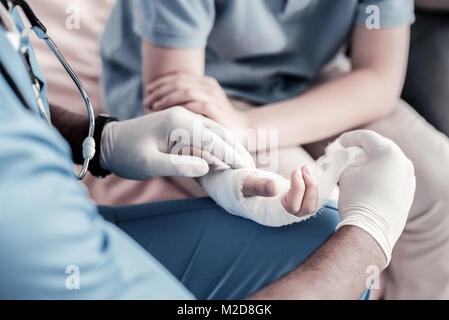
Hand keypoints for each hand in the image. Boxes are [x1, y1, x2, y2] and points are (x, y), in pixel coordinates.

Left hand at [99, 106, 254, 179]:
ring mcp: (182, 118)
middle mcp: (183, 116)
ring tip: (243, 162)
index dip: (230, 155)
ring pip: (214, 131)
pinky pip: (205, 133)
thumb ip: (178, 165)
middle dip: (236, 150)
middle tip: (252, 167)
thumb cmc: (126, 155)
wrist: (108, 143)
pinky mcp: (179, 125)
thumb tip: (208, 166)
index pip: (213, 139)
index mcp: (178, 123)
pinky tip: (225, 156)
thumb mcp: (149, 164)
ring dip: (230, 146)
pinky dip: (218, 144)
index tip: (246, 169)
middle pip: (219, 132)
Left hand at [144, 72, 249, 129]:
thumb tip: (157, 102)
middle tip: (146, 101)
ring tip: (153, 108)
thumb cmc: (217, 122)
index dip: (161, 82)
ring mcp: (213, 97)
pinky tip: (168, 114)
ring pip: (185, 91)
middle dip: (159, 91)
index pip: (179, 76)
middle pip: (179, 82)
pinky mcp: (216, 109)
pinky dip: (180, 108)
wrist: (243, 131)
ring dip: (166, 99)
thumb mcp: (201, 107)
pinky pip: (196, 104)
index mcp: (204, 82)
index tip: (147, 92)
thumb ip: (186, 101)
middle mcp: (209, 86)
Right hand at [242, 166, 318, 216]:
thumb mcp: (247, 184)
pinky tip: (306, 173)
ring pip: (311, 205)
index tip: (295, 171)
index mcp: (270, 214)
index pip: (292, 207)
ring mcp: (290, 210)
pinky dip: (312, 187)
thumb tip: (275, 187)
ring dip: (313, 186)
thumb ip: (259, 186)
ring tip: (305, 168)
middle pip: (307, 209)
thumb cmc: (242, 187)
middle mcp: (283, 216)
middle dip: (310, 187)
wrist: (240, 188)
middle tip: (304, 168)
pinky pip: (310, 200)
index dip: (298, 189)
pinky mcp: (295, 202)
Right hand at [337, 130, 415, 266]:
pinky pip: (393, 177)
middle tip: (348, 152)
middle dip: (363, 149)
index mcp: (388, 153)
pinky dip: (380, 175)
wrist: (370, 230)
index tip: (340, 142)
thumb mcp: (346, 174)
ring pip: (388, 163)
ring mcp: (409, 179)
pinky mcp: (409, 194)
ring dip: (373, 162)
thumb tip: (349, 161)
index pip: (366, 137)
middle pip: (380, 148)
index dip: (350, 138)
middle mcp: (403, 163)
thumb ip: (348, 162)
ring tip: (357, 168)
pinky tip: (368, 182)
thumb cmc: (357, 199)